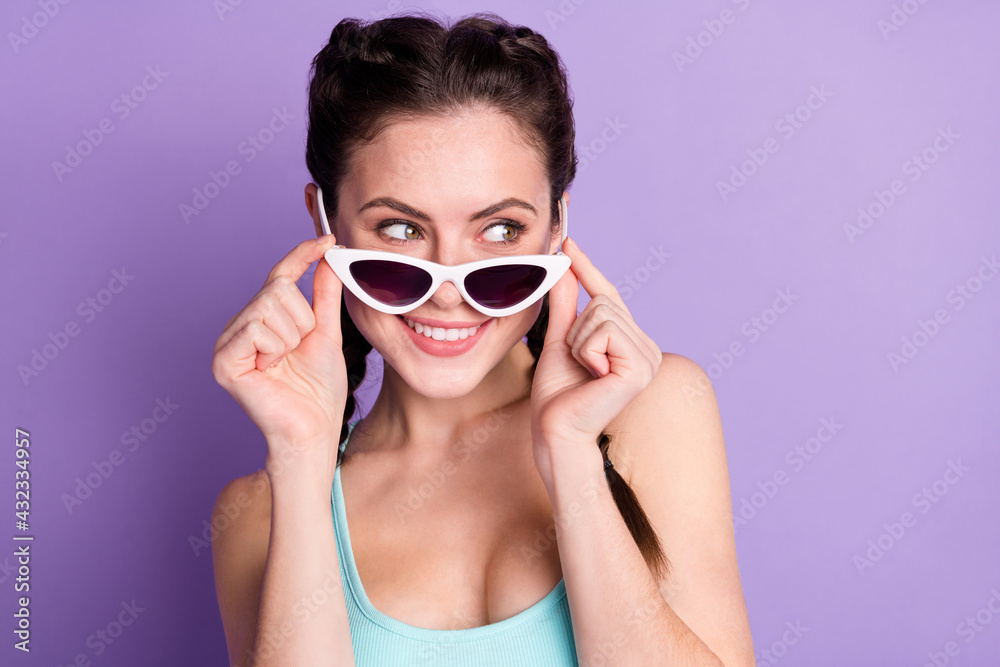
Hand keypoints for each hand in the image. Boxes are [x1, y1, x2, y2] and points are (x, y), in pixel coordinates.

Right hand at [211, 236, 347, 461]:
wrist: (315, 429)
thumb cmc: (319, 390)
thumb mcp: (326, 332)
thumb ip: (323, 296)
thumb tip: (327, 257)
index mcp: (261, 320)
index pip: (280, 276)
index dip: (302, 256)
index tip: (328, 240)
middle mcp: (239, 327)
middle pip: (276, 288)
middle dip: (302, 319)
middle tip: (299, 350)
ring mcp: (227, 344)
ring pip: (269, 306)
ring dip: (292, 336)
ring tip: (286, 363)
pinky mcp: (223, 361)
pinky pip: (257, 328)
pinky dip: (276, 348)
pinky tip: (272, 369)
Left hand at [530, 237, 662, 471]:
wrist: (556, 430)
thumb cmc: (557, 396)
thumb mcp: (560, 341)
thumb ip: (566, 306)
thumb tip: (564, 267)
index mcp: (631, 342)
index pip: (609, 295)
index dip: (588, 270)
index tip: (568, 243)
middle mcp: (646, 348)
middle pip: (604, 302)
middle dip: (576, 328)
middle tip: (576, 362)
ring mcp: (648, 358)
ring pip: (603, 314)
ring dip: (579, 341)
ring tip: (584, 371)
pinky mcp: (640, 367)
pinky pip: (604, 331)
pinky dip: (586, 350)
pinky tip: (593, 376)